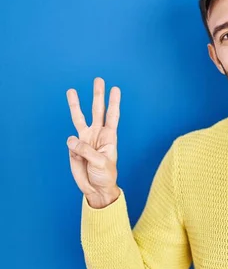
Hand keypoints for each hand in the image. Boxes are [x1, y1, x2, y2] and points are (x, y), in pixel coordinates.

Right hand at [66, 77, 120, 208]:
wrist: (95, 188)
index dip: (114, 103)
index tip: (115, 89)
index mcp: (109, 137)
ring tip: (71, 90)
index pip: (112, 116)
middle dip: (98, 95)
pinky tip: (76, 154)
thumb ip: (86, 150)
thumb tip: (71, 139)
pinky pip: (71, 142)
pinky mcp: (74, 147)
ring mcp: (85, 139)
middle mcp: (98, 134)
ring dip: (75, 104)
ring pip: (79, 118)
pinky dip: (72, 146)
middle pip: (97, 110)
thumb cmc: (105, 176)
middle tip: (99, 80)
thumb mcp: (100, 163)